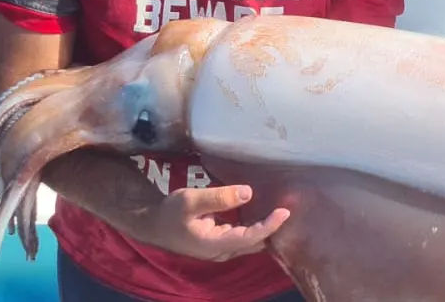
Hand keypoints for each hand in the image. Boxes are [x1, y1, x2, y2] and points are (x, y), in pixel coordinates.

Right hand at [129, 185, 289, 261]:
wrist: (152, 223)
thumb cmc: (170, 212)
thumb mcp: (191, 200)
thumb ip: (219, 198)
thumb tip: (248, 193)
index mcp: (214, 244)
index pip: (249, 238)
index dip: (268, 226)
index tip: (285, 212)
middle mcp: (221, 251)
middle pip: (254, 243)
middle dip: (272, 229)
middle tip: (291, 208)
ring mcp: (221, 248)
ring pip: (250, 241)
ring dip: (265, 228)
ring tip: (282, 210)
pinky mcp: (221, 242)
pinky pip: (244, 236)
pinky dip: (256, 226)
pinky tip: (264, 211)